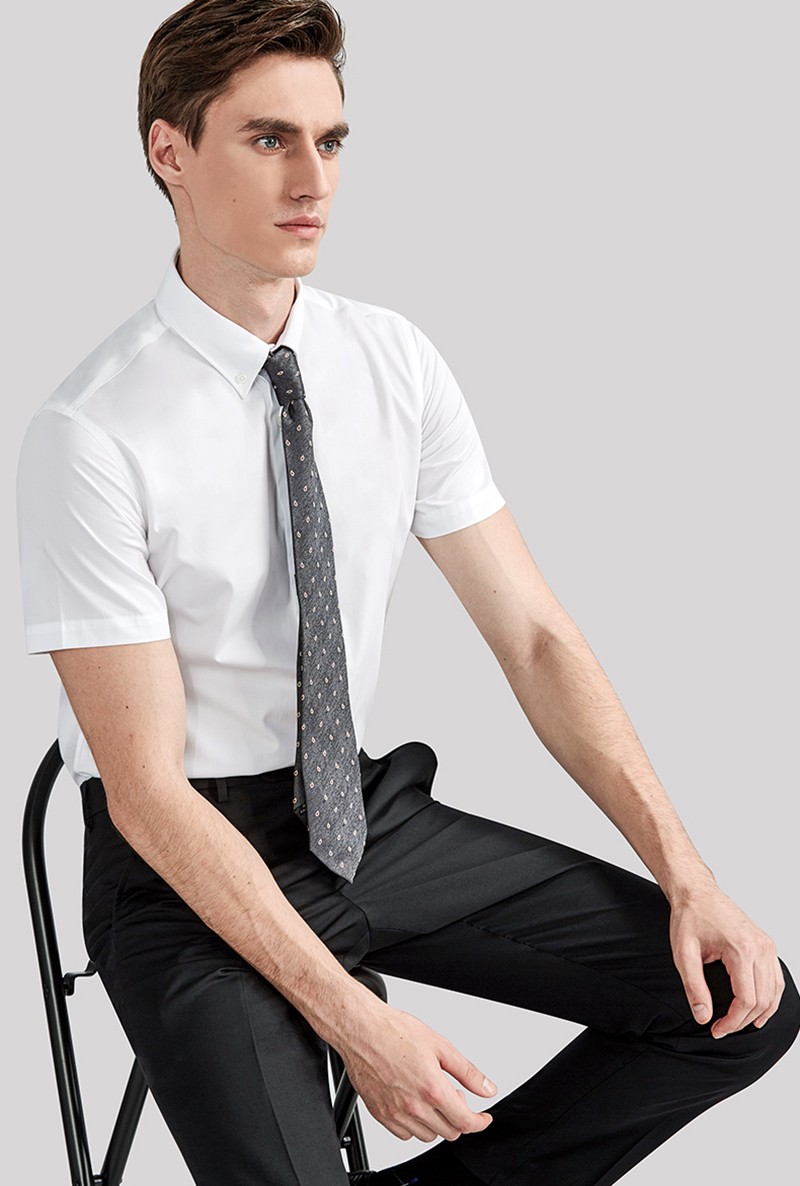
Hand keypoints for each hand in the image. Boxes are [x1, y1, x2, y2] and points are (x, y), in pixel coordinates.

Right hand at [336, 1002, 496, 1141]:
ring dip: (437, 1122)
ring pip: (428, 1136)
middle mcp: (414, 1107)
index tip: (483, 1118)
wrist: (361, 1030)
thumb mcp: (440, 1046)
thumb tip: (487, 1088)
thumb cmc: (394, 1032)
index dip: (479, 1122)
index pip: (465, 1122)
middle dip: (458, 1117)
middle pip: (449, 1132)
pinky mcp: (380, 1115)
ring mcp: (396, 1114)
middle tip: (454, 1095)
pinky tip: (414, 1103)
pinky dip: (415, 1125)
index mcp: (432, 1089)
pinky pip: (405, 1135)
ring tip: (432, 1096)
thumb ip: (467, 1072)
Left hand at [669, 881, 784, 1037]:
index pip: (747, 1000)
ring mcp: (767, 945)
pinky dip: (770, 998)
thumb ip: (693, 987)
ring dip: (760, 1013)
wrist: (697, 892)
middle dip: (743, 1021)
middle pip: (763, 1000)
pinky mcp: (766, 944)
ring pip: (774, 992)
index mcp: (742, 949)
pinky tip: (758, 1008)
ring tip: (739, 1024)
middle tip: (722, 1028)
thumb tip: (702, 1016)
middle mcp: (760, 948)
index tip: (716, 1029)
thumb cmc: (690, 917)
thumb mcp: (683, 953)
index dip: (732, 1022)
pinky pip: (776, 979)